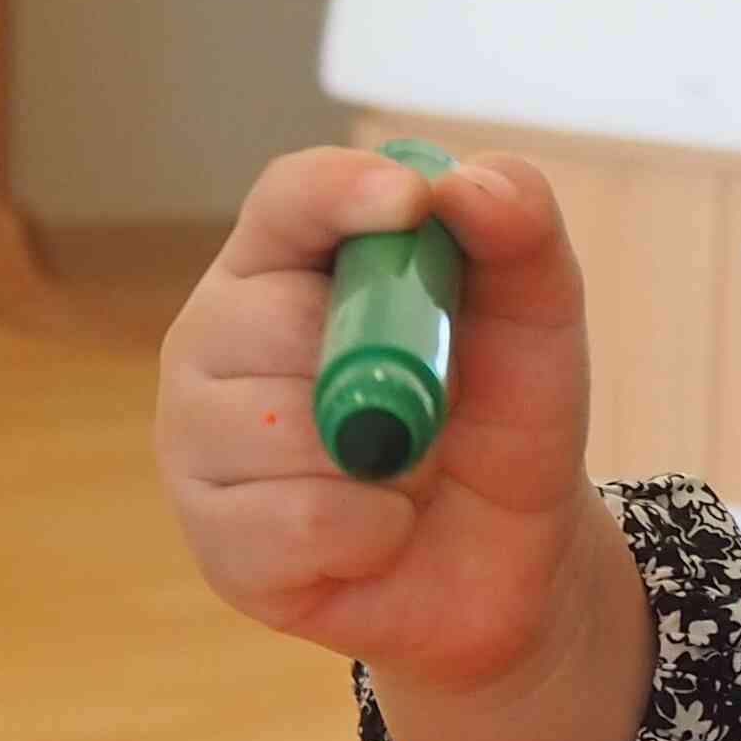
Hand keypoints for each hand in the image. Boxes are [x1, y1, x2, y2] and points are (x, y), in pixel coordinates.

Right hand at [157, 144, 613, 693]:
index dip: (340, 193)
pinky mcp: (217, 543)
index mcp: (286, 262)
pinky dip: (373, 532)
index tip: (411, 204)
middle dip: (386, 363)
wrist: (517, 556)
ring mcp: (200, 442)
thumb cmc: (506, 416)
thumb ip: (519, 231)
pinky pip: (298, 523)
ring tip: (404, 472)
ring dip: (388, 459)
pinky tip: (381, 534)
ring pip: (280, 429)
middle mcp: (216, 340)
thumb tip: (461, 184)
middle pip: (270, 316)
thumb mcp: (540, 317)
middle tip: (435, 401)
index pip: (286, 200)